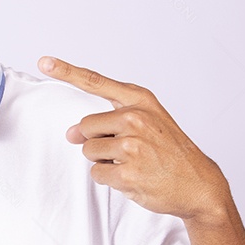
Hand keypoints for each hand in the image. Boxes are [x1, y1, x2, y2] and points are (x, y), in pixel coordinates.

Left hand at [38, 56, 228, 220]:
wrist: (199, 183)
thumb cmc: (170, 151)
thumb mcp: (148, 121)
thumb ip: (108, 121)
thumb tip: (70, 133)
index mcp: (139, 100)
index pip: (95, 82)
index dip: (66, 71)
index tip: (45, 62)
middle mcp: (134, 118)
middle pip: (85, 126)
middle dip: (96, 141)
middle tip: (127, 151)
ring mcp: (131, 145)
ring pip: (88, 151)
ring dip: (104, 161)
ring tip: (134, 163)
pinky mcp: (127, 171)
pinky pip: (97, 173)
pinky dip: (110, 178)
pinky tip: (134, 177)